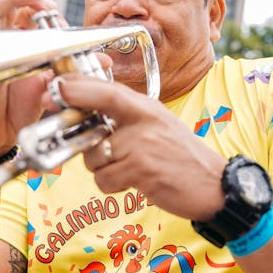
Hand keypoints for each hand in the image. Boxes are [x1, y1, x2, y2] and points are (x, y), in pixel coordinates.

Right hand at [0, 0, 63, 156]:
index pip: (28, 14)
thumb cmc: (19, 110)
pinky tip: (22, 10)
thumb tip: (104, 60)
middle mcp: (3, 41)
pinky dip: (6, 7)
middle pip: (11, 3)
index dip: (45, 9)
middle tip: (51, 6)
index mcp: (20, 44)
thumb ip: (75, 71)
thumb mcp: (53, 86)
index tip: (62, 18)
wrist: (0, 135)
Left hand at [58, 73, 224, 221]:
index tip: (58, 86)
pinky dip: (112, 186)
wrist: (214, 185)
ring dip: (103, 168)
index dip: (78, 86)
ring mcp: (143, 145)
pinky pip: (104, 180)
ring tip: (127, 170)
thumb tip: (89, 115)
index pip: (107, 89)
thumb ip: (127, 118)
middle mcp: (144, 120)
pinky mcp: (142, 170)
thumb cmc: (181, 157)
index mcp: (146, 107)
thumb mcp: (158, 125)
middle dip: (80, 130)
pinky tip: (133, 183)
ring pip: (94, 156)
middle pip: (95, 118)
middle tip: (85, 139)